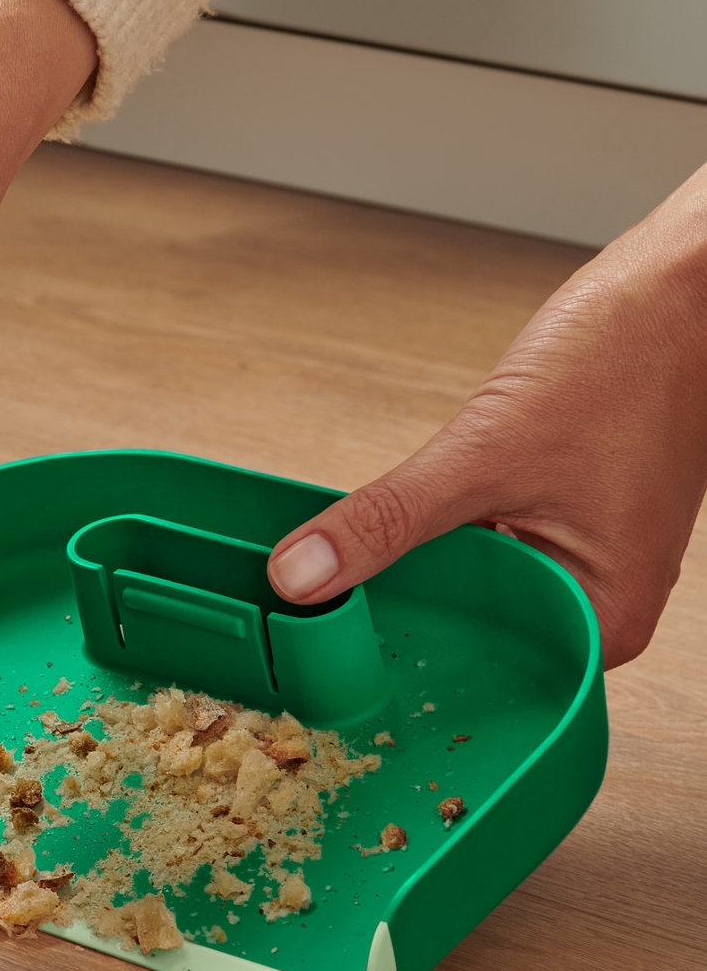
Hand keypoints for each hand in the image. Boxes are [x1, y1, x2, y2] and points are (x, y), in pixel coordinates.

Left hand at [268, 166, 706, 668]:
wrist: (676, 292)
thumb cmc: (627, 365)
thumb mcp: (484, 453)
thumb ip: (388, 519)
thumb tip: (302, 575)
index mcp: (601, 620)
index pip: (481, 679)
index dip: (398, 670)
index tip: (323, 661)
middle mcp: (592, 605)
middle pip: (468, 638)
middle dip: (395, 620)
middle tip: (310, 616)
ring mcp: (572, 563)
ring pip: (464, 591)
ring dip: (406, 576)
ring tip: (334, 574)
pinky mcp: (552, 524)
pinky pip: (474, 550)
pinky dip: (429, 540)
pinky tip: (383, 531)